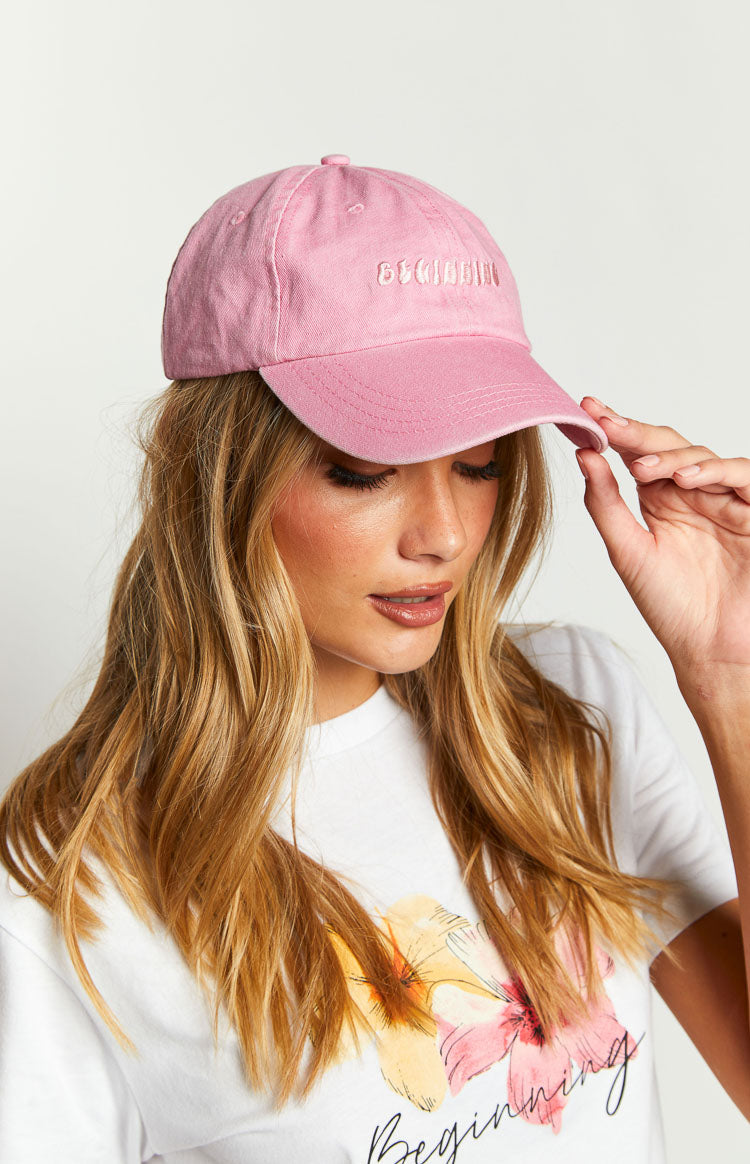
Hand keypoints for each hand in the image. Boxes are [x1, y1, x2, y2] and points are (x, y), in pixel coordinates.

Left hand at [574, 397, 749, 677]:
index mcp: (661, 501)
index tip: (586, 411)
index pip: (638, 454)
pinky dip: (716, 470)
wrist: (711, 651)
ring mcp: (726, 501)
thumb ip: (606, 504)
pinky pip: (744, 477)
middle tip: (607, 424)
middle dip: (637, 432)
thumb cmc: (672, 607)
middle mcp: (694, 495)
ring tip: (642, 466)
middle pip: (669, 446)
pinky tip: (685, 478)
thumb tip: (584, 455)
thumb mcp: (628, 551)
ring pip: (704, 456)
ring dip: (671, 455)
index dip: (615, 430)